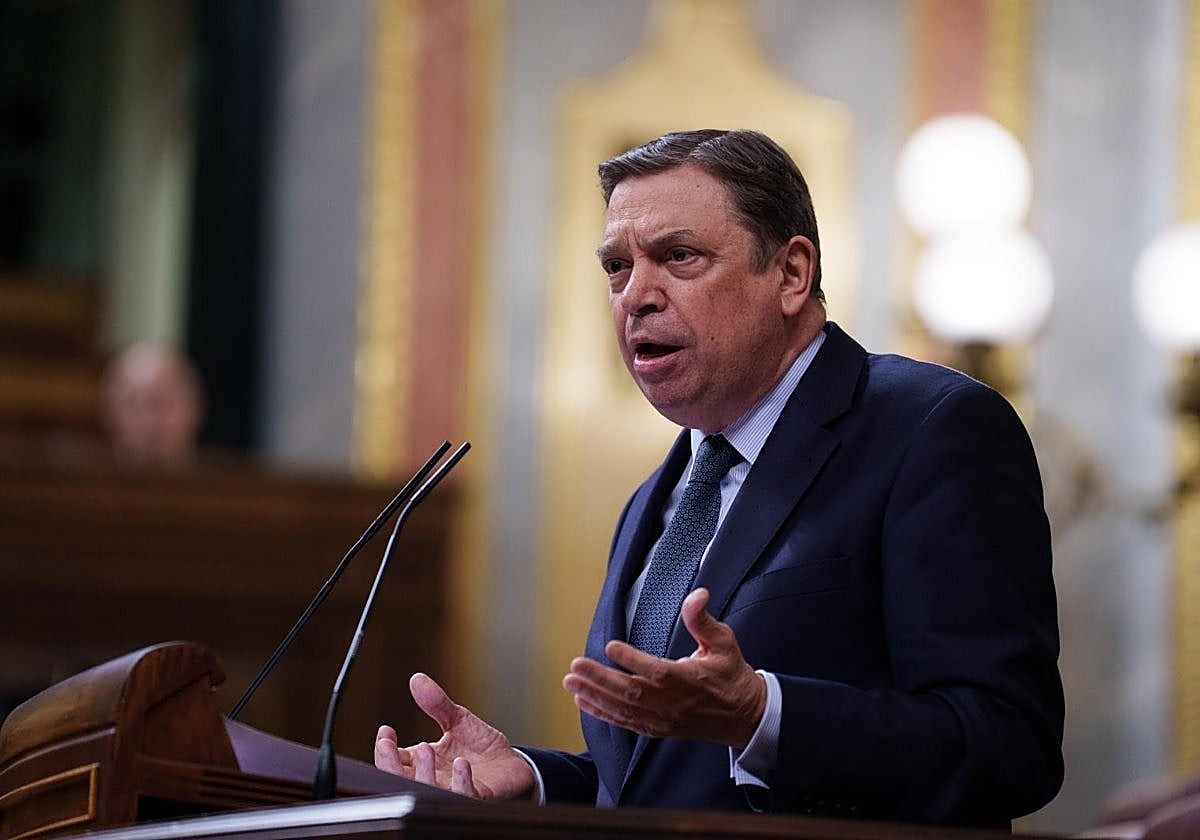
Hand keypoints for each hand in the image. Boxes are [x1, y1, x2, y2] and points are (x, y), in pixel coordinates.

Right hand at [374, 673, 535, 799]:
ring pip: (430, 790)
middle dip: (390, 764)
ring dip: (423, 772)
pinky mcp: (478, 796)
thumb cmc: (481, 748)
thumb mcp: (457, 720)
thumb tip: (417, 679)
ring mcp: (454, 790)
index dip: (384, 749)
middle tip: (386, 745)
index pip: (394, 761)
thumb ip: (437, 704)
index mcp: (425, 764)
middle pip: (402, 780)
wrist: (512, 764)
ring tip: (424, 748)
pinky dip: (461, 781)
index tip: (386, 731)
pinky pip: (466, 794)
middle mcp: (435, 780)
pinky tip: (461, 763)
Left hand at [562, 588, 766, 748]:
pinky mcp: (656, 728)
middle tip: (576, 666)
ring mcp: (662, 719)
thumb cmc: (730, 676)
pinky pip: (625, 722)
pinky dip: (602, 712)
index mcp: (687, 680)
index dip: (631, 660)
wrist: (743, 716)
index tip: (611, 646)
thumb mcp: (723, 642)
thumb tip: (698, 594)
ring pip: (623, 709)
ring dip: (594, 695)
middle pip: (630, 692)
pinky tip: (584, 700)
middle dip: (600, 679)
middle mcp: (671, 703)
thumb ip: (703, 619)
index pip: (655, 671)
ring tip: (571, 681)